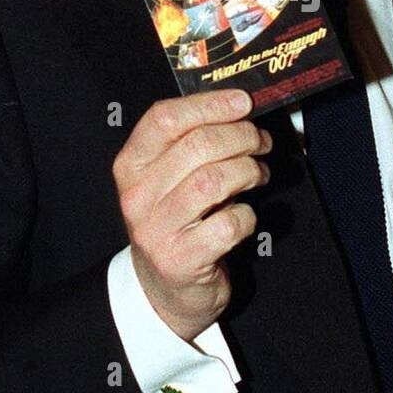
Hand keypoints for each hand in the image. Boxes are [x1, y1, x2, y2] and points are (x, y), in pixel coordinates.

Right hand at [113, 89, 270, 340]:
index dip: (209, 104)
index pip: (164, 118)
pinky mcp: (180, 260)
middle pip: (197, 145)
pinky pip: (227, 224)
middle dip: (241, 137)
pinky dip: (247, 216)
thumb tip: (241, 108)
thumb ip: (194, 143)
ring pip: (214, 181)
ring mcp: (156, 230)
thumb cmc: (176, 222)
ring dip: (248, 171)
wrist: (164, 290)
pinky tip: (244, 216)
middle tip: (261, 141)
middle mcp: (137, 196)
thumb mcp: (169, 179)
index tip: (243, 102)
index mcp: (131, 166)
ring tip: (258, 173)